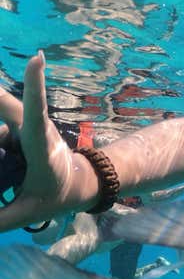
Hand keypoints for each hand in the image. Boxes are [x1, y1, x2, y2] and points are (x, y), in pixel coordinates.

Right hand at [0, 52, 97, 232]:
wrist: (81, 182)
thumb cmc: (59, 195)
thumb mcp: (33, 211)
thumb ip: (1, 219)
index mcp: (42, 147)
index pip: (35, 114)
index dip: (34, 88)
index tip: (37, 60)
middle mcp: (33, 128)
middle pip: (4, 104)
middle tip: (2, 141)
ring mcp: (22, 125)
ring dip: (0, 146)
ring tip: (26, 166)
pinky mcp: (14, 125)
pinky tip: (16, 165)